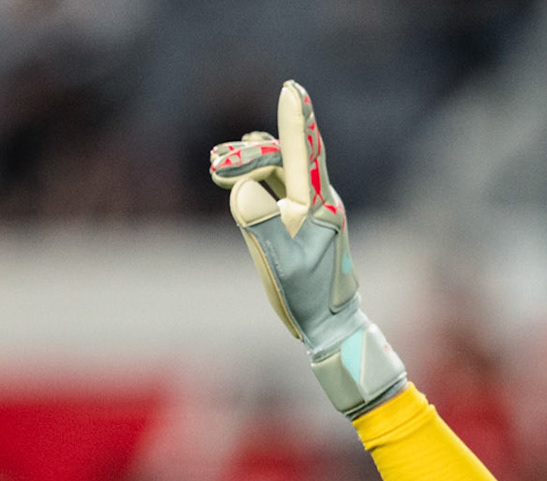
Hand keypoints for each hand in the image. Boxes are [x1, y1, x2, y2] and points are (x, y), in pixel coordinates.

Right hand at [210, 81, 407, 416]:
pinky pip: (276, 186)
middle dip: (251, 154)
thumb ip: (261, 224)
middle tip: (217, 165)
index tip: (292, 90)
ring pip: (279, 169)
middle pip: (285, 157)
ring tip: (220, 164)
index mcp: (319, 206)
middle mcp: (316, 200)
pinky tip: (235, 175)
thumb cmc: (309, 297)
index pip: (305, 154)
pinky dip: (254, 176)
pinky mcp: (295, 221)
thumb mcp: (282, 264)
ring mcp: (306, 210)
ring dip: (251, 161)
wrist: (329, 324)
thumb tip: (241, 191)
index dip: (297, 120)